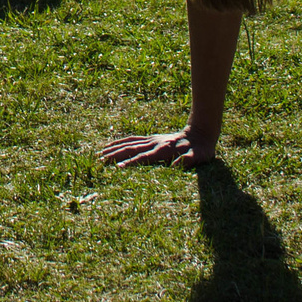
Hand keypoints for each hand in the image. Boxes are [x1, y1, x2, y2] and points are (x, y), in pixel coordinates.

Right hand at [99, 127, 216, 168]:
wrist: (201, 132)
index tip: (117, 168)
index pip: (143, 157)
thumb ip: (189, 160)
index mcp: (164, 150)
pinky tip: (112, 145)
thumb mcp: (200, 156)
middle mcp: (155, 143)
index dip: (130, 163)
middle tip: (100, 161)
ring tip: (100, 153)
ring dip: (114, 148)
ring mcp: (152, 140)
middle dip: (115, 155)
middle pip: (131, 149)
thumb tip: (177, 166)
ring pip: (129, 143)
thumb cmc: (201, 149)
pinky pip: (133, 139)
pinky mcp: (152, 139)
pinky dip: (121, 142)